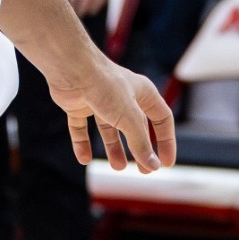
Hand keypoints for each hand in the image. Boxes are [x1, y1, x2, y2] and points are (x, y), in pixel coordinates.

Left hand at [43, 51, 175, 171]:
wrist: (71, 68)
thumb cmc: (105, 85)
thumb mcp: (129, 117)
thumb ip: (141, 142)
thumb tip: (154, 166)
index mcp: (143, 93)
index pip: (162, 119)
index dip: (167, 141)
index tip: (167, 163)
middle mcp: (123, 96)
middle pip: (136, 127)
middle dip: (140, 149)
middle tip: (144, 171)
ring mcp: (100, 101)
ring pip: (109, 129)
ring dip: (114, 148)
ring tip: (117, 166)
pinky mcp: (79, 105)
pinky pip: (81, 128)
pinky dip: (82, 143)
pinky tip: (84, 159)